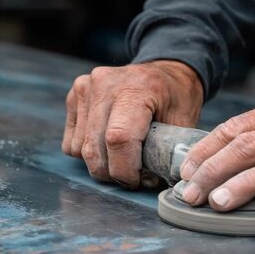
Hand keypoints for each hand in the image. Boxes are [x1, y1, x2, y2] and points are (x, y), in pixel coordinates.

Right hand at [62, 60, 202, 187]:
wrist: (164, 71)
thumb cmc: (176, 98)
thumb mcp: (183, 122)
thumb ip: (168, 150)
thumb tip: (158, 183)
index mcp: (136, 88)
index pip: (118, 139)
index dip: (125, 170)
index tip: (137, 181)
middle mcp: (105, 84)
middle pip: (94, 147)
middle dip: (112, 173)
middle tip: (131, 179)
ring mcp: (86, 87)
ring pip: (80, 148)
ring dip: (100, 164)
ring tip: (122, 160)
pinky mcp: (75, 95)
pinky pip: (71, 141)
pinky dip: (88, 152)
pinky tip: (108, 146)